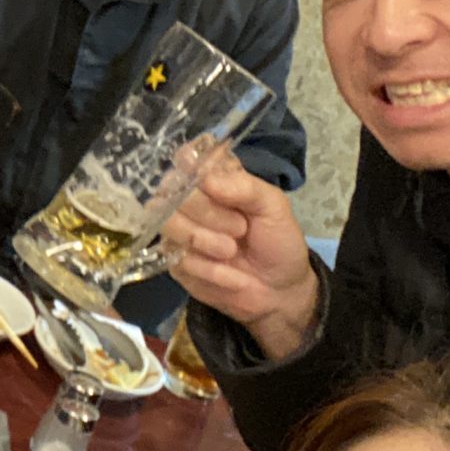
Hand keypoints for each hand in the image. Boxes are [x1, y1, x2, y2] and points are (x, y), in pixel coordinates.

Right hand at [165, 152, 321, 361]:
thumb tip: (205, 178)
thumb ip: (244, 187)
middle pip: (172, 190)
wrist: (280, 293)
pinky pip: (177, 258)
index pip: (186, 157)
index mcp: (215, 178)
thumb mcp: (274, 208)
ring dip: (203, 241)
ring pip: (169, 224)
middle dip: (207, 212)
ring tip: (231, 251)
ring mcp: (179, 231)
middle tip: (240, 228)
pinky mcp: (175, 262)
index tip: (205, 180)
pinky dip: (209, 270)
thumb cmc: (278, 242)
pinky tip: (230, 275)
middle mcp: (190, 200)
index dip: (188, 163)